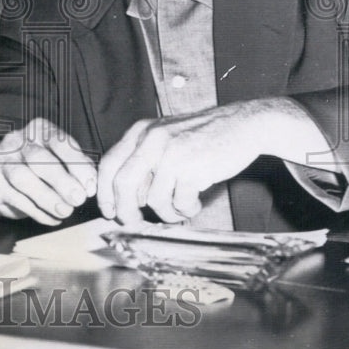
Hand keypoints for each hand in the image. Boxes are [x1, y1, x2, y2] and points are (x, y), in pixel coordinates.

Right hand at [0, 118, 96, 225]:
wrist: (1, 172)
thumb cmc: (38, 165)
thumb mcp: (59, 158)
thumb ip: (77, 166)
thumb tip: (91, 184)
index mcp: (38, 130)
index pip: (59, 141)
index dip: (76, 164)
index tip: (89, 186)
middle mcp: (17, 140)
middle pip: (38, 158)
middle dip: (61, 181)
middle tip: (78, 200)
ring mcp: (1, 159)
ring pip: (22, 177)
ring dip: (47, 197)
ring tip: (64, 211)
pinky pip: (14, 197)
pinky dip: (36, 211)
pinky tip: (51, 218)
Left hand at [97, 97, 325, 224]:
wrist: (243, 125)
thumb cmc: (203, 138)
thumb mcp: (166, 138)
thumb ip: (144, 160)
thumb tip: (125, 199)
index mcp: (140, 131)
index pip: (109, 163)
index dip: (105, 192)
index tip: (109, 211)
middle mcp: (151, 139)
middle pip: (123, 184)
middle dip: (125, 211)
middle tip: (134, 223)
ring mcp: (171, 152)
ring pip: (153, 199)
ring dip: (167, 213)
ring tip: (180, 208)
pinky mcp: (192, 167)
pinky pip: (179, 203)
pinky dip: (187, 209)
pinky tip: (195, 202)